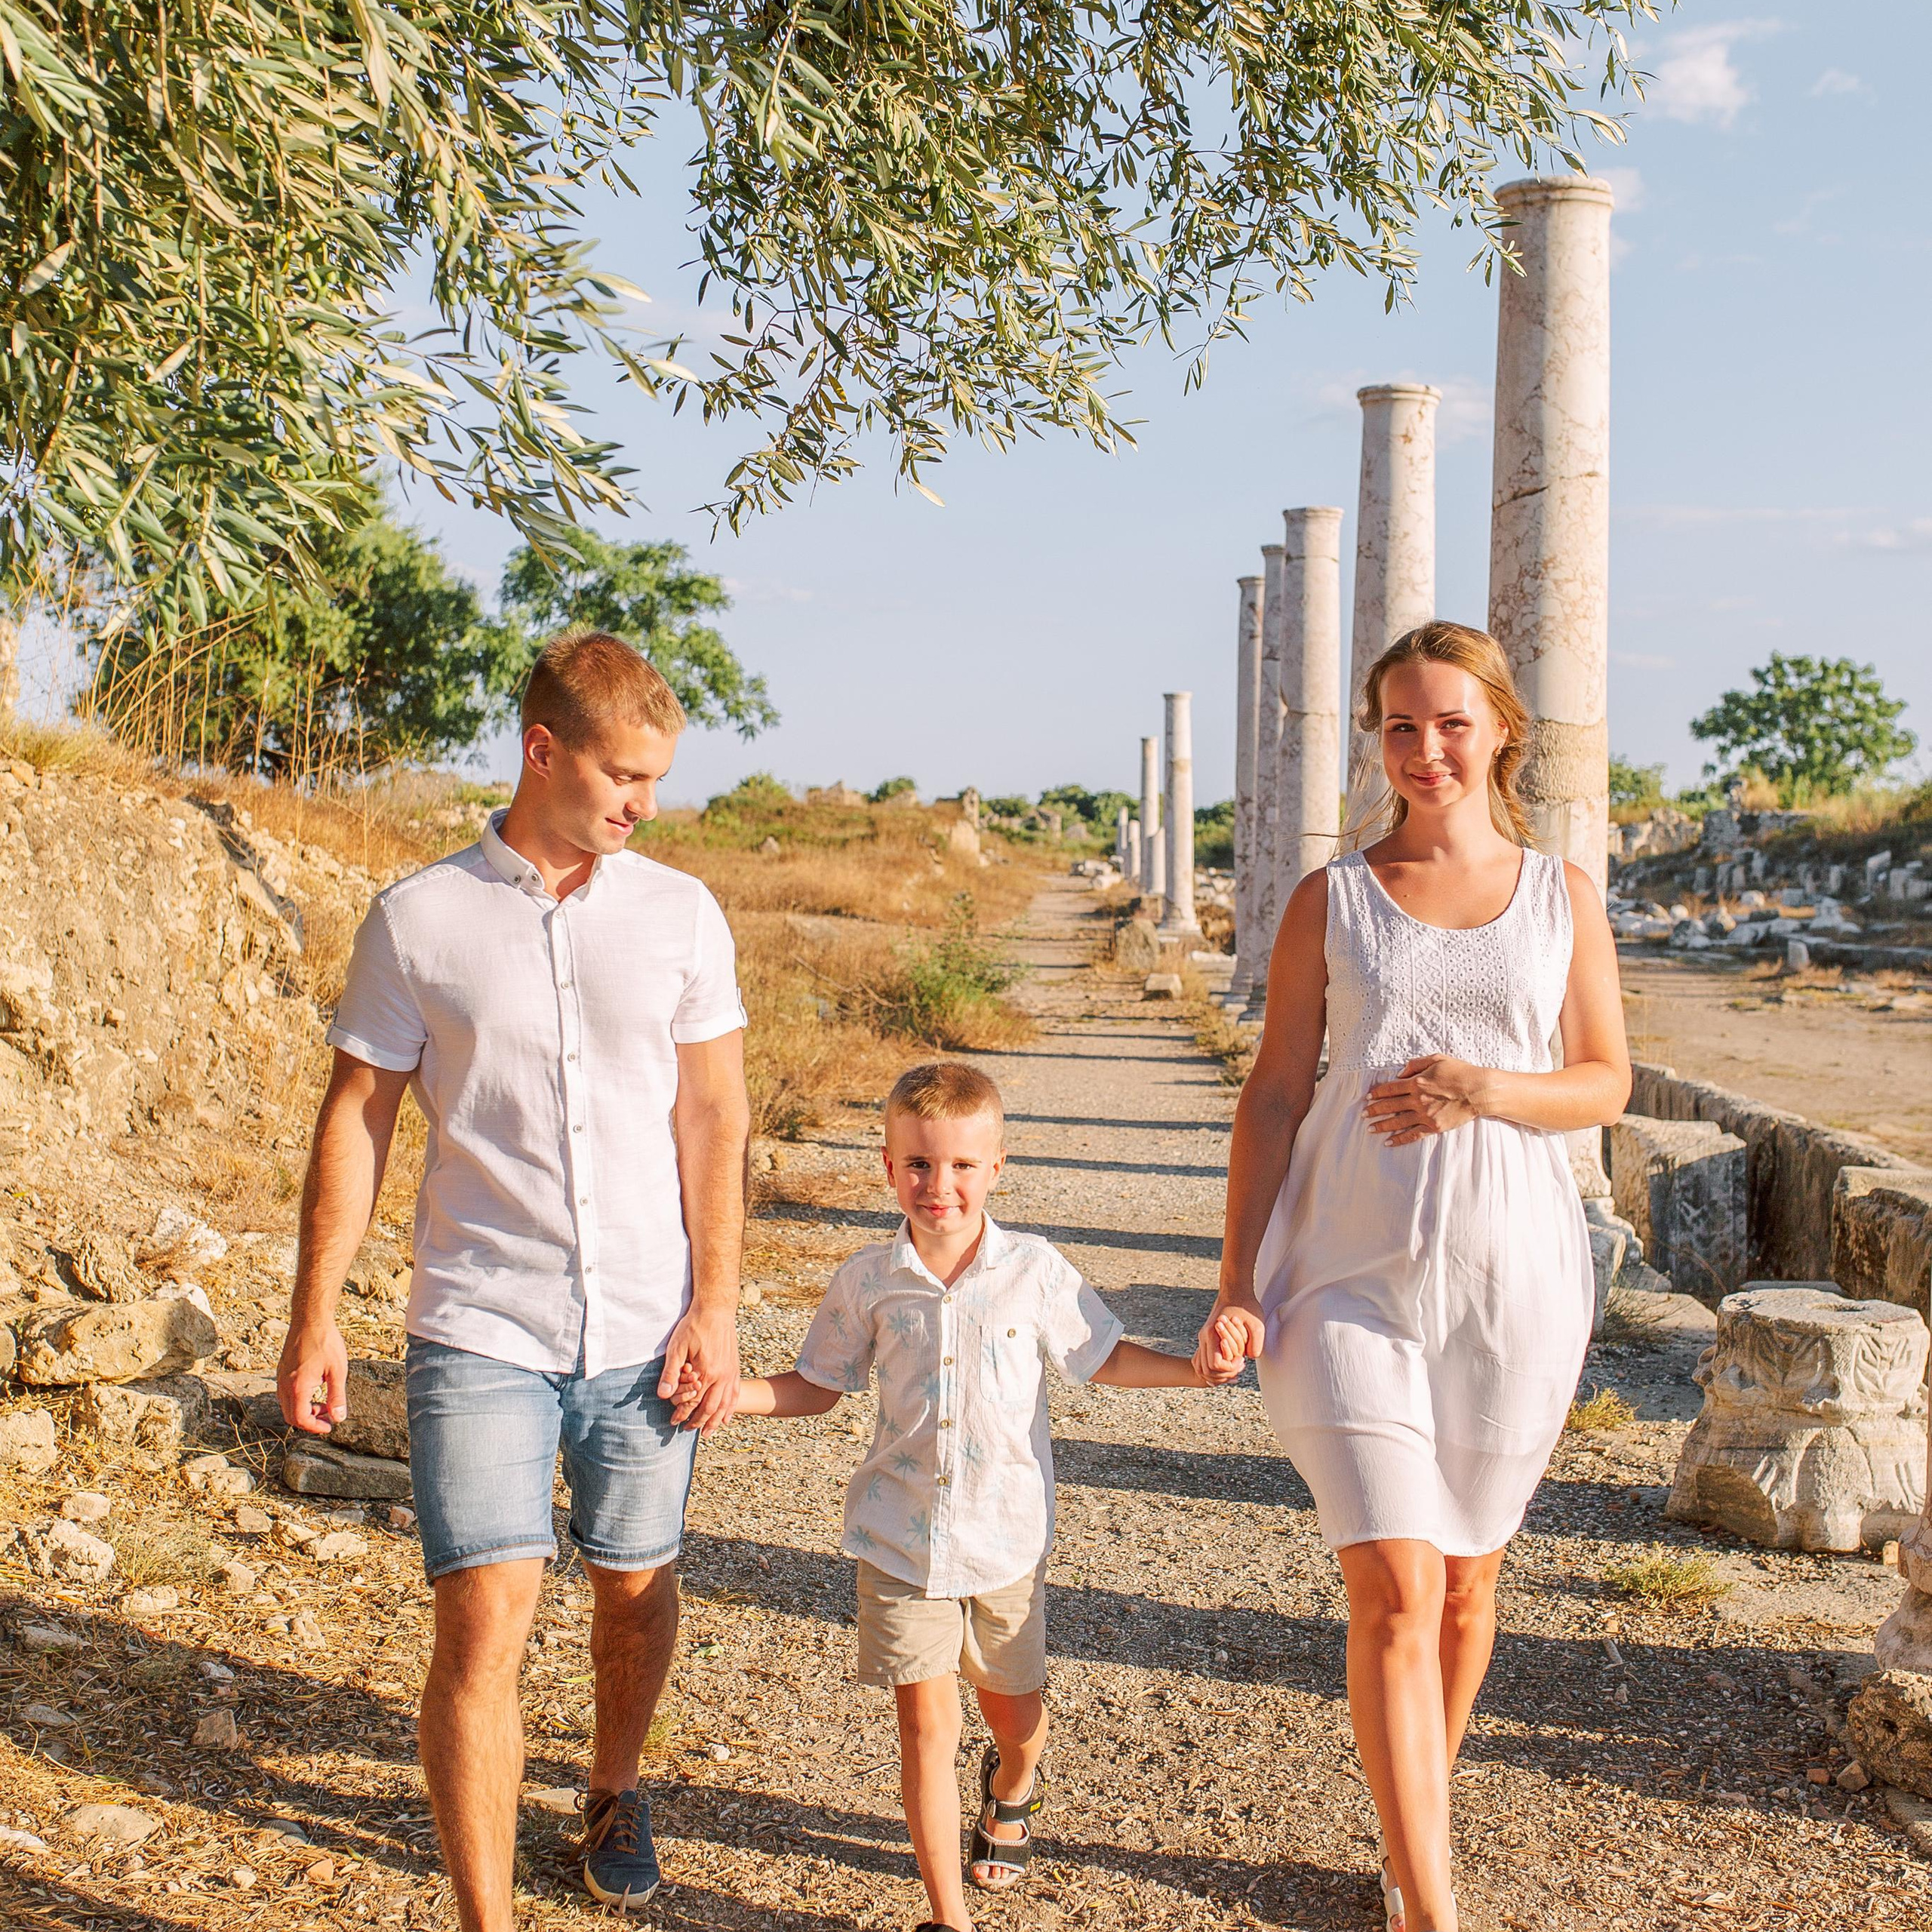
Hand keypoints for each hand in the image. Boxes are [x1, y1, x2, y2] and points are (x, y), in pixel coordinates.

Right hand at [277, 1320, 347, 1435]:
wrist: (310, 1319)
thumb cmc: (325, 1342)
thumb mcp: (338, 1370)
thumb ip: (337, 1396)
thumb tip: (339, 1418)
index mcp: (297, 1387)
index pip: (301, 1419)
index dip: (315, 1427)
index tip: (330, 1426)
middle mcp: (284, 1385)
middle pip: (291, 1416)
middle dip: (310, 1420)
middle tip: (328, 1416)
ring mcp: (280, 1377)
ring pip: (286, 1405)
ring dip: (303, 1410)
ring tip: (324, 1403)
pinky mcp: (281, 1370)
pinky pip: (285, 1394)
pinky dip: (298, 1399)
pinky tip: (315, 1390)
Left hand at [659, 1301, 740, 1435]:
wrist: (716, 1309)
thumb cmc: (694, 1326)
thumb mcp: (677, 1348)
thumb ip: (671, 1373)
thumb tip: (662, 1396)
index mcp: (707, 1373)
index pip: (693, 1402)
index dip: (682, 1414)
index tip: (673, 1422)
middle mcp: (721, 1376)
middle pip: (710, 1408)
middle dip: (698, 1422)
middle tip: (687, 1429)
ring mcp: (731, 1372)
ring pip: (725, 1404)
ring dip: (716, 1421)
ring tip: (708, 1432)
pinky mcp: (735, 1367)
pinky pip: (735, 1393)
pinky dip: (731, 1408)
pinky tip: (727, 1417)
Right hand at [1195, 1291, 1263, 1379]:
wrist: (1235, 1291)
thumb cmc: (1246, 1306)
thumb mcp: (1257, 1325)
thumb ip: (1255, 1345)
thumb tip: (1249, 1358)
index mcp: (1212, 1334)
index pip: (1214, 1365)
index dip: (1229, 1368)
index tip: (1241, 1360)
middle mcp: (1204, 1338)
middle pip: (1205, 1370)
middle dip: (1223, 1374)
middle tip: (1238, 1365)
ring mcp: (1203, 1339)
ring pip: (1201, 1367)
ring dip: (1218, 1373)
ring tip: (1234, 1366)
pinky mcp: (1207, 1339)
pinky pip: (1203, 1360)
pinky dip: (1213, 1367)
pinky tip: (1228, 1364)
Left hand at [1363, 1055, 1491, 1145]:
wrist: (1479, 1090)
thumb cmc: (1459, 1072)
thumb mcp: (1436, 1059)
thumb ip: (1415, 1064)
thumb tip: (1399, 1073)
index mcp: (1417, 1083)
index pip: (1390, 1089)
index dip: (1377, 1093)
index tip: (1368, 1097)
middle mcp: (1418, 1100)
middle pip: (1390, 1106)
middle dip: (1374, 1110)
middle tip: (1363, 1114)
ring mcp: (1425, 1115)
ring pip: (1398, 1122)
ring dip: (1382, 1125)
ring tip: (1370, 1128)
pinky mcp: (1434, 1126)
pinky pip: (1413, 1135)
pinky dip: (1400, 1139)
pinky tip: (1389, 1142)